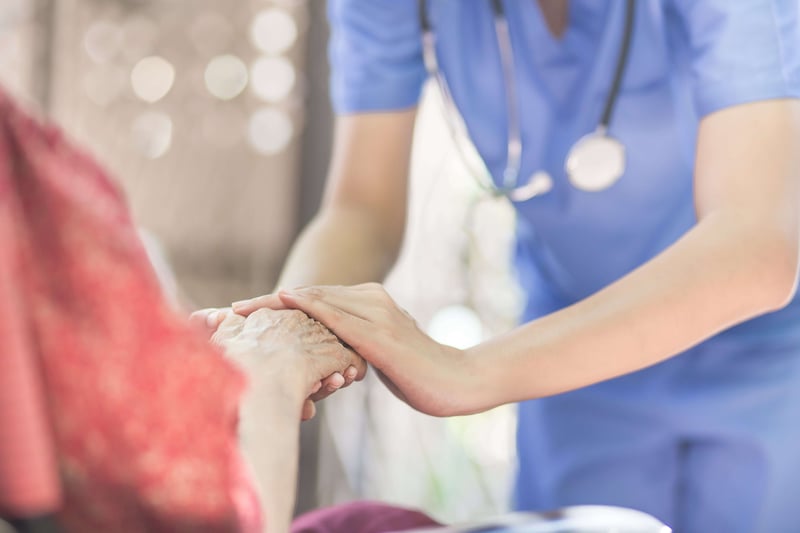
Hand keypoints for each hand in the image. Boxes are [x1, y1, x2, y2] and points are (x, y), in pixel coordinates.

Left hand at [233, 284, 484, 416]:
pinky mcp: (380, 335)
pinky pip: (337, 317)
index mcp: (371, 303)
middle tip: (229, 310)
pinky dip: (308, 308)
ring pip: (317, 302)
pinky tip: (283, 303)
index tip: (247, 313)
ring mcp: (376, 315)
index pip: (316, 299)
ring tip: (241, 310)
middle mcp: (371, 301)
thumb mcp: (382, 356)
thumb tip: (337, 360)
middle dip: (267, 304)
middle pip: (309, 296)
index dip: (279, 305)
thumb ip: (358, 348)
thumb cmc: (422, 374)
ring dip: (276, 305)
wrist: (459, 381)